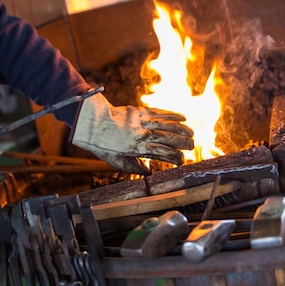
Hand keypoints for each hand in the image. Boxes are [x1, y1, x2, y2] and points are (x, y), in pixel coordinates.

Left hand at [71, 93, 193, 173]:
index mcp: (137, 148)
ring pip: (166, 124)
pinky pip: (159, 112)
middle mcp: (142, 134)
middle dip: (182, 142)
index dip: (174, 157)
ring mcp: (141, 121)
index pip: (162, 153)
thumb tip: (148, 174)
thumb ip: (133, 167)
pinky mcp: (139, 111)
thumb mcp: (116, 161)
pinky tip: (183, 117)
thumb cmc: (103, 145)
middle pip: (168, 138)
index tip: (181, 161)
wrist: (92, 123)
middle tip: (192, 146)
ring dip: (181, 128)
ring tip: (191, 133)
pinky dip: (172, 114)